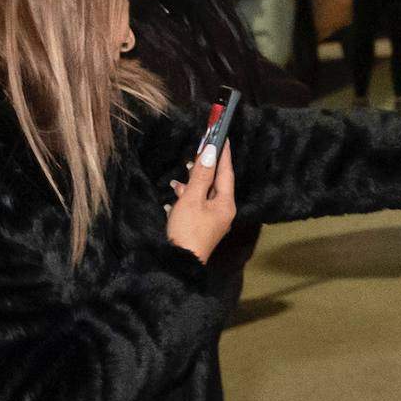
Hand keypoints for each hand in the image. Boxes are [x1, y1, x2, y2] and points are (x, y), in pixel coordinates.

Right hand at [166, 144, 235, 262]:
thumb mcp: (192, 199)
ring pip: (204, 196)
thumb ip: (200, 176)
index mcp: (225, 203)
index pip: (226, 173)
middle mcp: (223, 211)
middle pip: (215, 184)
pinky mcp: (201, 227)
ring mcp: (213, 220)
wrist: (179, 262)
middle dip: (204, 169)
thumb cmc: (187, 229)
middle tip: (195, 154)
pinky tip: (173, 197)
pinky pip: (196, 207)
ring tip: (178, 178)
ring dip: (192, 185)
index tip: (222, 138)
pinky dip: (186, 199)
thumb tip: (210, 153)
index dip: (223, 155)